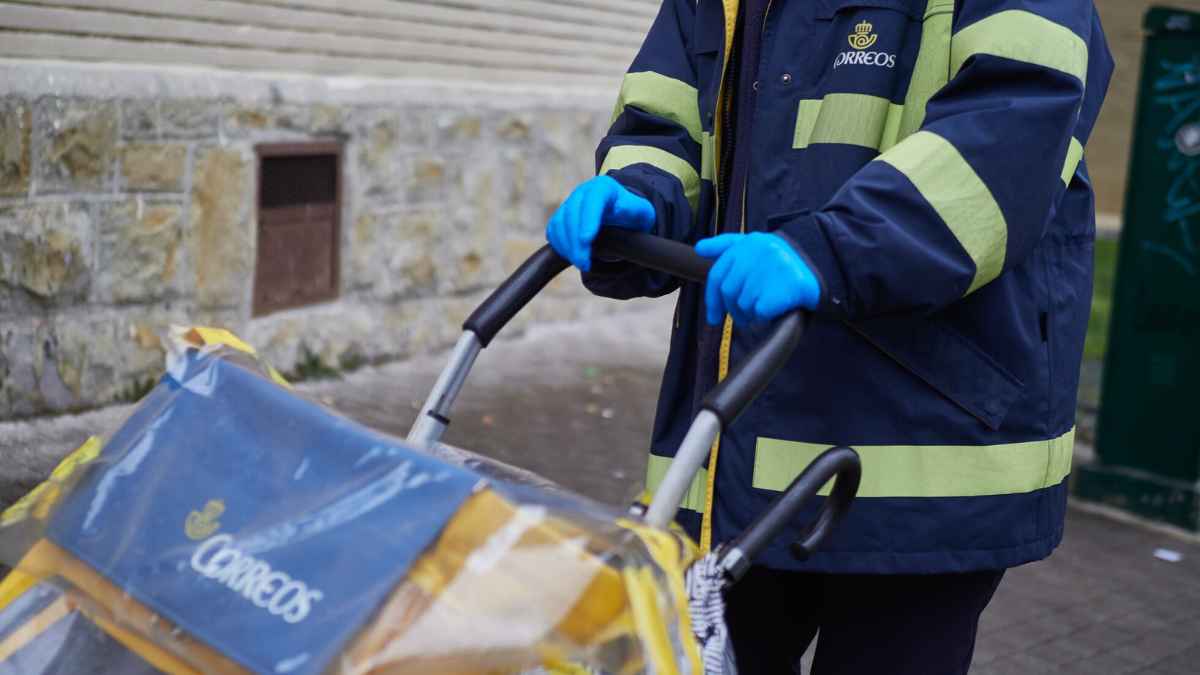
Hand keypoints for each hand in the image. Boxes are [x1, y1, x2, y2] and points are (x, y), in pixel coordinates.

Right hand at [546, 175, 655, 270]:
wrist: (621, 214)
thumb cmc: (632, 214)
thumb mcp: (641, 211)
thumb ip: (634, 210)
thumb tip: (620, 209)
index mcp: (603, 188)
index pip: (593, 201)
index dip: (588, 220)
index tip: (587, 240)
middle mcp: (583, 192)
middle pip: (572, 214)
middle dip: (576, 241)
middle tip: (584, 262)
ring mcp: (569, 203)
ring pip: (559, 223)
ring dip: (567, 246)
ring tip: (580, 263)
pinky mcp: (561, 216)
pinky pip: (553, 230)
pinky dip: (559, 245)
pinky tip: (571, 256)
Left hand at [695, 233, 820, 325]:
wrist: (821, 267)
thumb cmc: (781, 264)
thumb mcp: (754, 247)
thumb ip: (725, 247)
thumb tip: (699, 248)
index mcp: (748, 243)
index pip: (717, 274)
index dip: (712, 300)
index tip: (714, 317)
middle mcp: (758, 252)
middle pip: (728, 292)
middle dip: (733, 309)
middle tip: (744, 317)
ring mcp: (770, 269)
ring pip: (743, 303)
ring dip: (750, 313)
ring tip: (763, 308)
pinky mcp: (781, 287)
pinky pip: (760, 311)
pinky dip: (764, 315)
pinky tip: (774, 309)